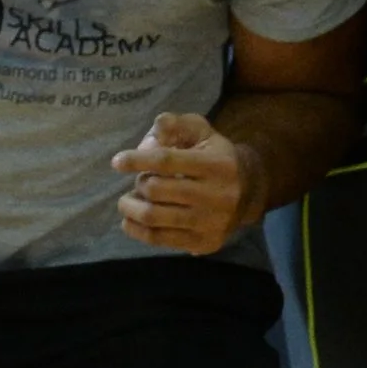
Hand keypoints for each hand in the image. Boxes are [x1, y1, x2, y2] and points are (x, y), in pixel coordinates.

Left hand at [113, 109, 258, 254]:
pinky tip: (130, 220)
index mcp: (216, 164)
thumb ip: (175, 125)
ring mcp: (210, 222)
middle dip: (138, 184)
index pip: (167, 161)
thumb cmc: (215, 156)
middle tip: (138, 182)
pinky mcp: (204, 243)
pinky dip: (137, 230)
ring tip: (127, 201)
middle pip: (156, 189)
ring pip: (154, 217)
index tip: (117, 162)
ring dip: (131, 208)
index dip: (137, 160)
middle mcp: (216, 195)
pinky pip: (159, 239)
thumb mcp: (201, 131)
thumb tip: (153, 134)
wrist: (249, 192)